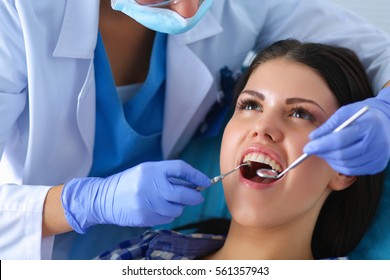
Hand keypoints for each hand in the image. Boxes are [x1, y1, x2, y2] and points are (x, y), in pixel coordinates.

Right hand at [61, 160, 210, 232]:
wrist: (103, 198)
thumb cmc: (129, 183)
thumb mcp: (146, 172)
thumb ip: (168, 176)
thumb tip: (193, 185)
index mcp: (152, 169)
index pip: (181, 169)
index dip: (196, 176)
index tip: (206, 182)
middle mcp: (150, 185)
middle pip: (183, 193)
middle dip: (195, 197)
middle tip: (198, 197)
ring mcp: (147, 202)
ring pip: (177, 209)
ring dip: (179, 207)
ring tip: (170, 203)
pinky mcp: (144, 217)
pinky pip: (167, 219)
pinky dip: (168, 215)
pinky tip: (159, 210)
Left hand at [304, 87, 389, 174]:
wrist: (388, 120)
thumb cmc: (363, 115)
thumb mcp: (345, 112)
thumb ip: (329, 125)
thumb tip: (312, 138)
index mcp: (369, 127)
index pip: (340, 140)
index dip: (321, 145)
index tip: (307, 147)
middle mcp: (377, 143)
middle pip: (343, 155)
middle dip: (323, 153)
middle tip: (312, 150)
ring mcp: (379, 156)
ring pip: (347, 165)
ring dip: (330, 160)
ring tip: (323, 152)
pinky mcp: (378, 165)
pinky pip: (354, 171)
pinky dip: (340, 166)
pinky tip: (335, 158)